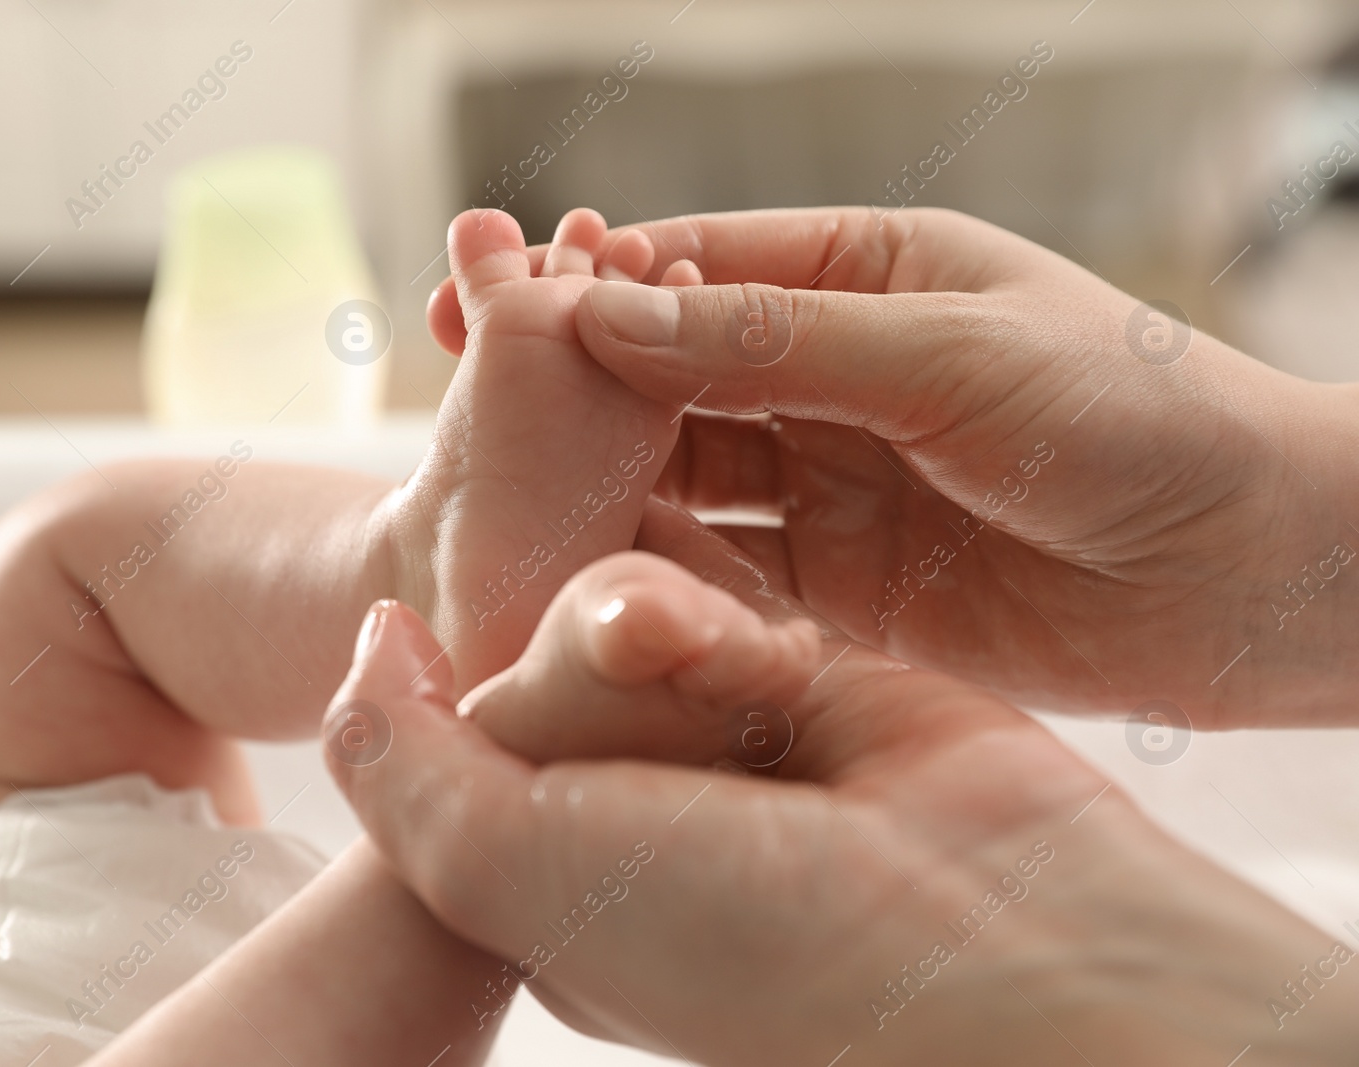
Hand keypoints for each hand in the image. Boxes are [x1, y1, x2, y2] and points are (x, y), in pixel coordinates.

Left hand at [324, 500, 1358, 1064]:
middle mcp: (615, 792)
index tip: (551, 719)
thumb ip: (398, 755)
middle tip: (681, 716)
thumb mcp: (501, 867)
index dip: (482, 691)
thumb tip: (375, 636)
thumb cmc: (743, 935)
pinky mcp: (788, 668)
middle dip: (599, 657)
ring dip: (681, 632)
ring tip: (763, 716)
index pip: (449, 718)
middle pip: (536, 647)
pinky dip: (742, 616)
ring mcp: (703, 730)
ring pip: (623, 597)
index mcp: (533, 861)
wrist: (988, 933)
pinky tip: (791, 671)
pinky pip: (717, 578)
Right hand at [432, 207, 1358, 726]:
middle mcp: (830, 373)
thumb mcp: (946, 354)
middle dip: (568, 393)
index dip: (588, 293)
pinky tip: (587, 583)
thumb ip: (771, 337)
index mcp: (861, 276)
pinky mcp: (838, 584)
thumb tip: (603, 310)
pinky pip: (722, 568)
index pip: (690, 271)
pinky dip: (657, 572)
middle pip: (664, 376)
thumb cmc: (1132, 421)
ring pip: (679, 475)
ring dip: (600, 489)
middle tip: (460, 408)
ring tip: (501, 508)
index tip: (490, 318)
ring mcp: (830, 480)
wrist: (1254, 574)